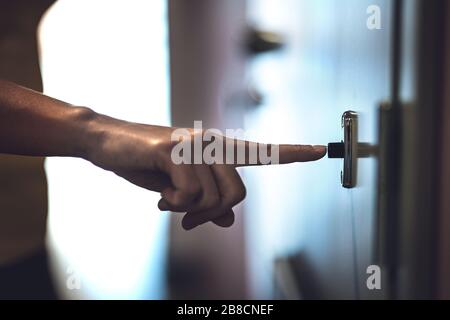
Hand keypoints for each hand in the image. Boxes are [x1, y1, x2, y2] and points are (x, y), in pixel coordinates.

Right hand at [86, 114, 326, 229]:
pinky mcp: (173, 149)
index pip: (262, 153)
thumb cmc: (145, 166)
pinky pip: (189, 194)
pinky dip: (173, 204)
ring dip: (187, 211)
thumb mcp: (179, 191)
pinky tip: (159, 195)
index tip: (321, 151)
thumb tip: (228, 222)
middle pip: (237, 195)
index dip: (293, 153)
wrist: (106, 142)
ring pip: (212, 198)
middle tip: (186, 219)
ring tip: (167, 201)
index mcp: (216, 150)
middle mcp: (211, 143)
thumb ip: (206, 203)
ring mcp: (193, 144)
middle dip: (210, 215)